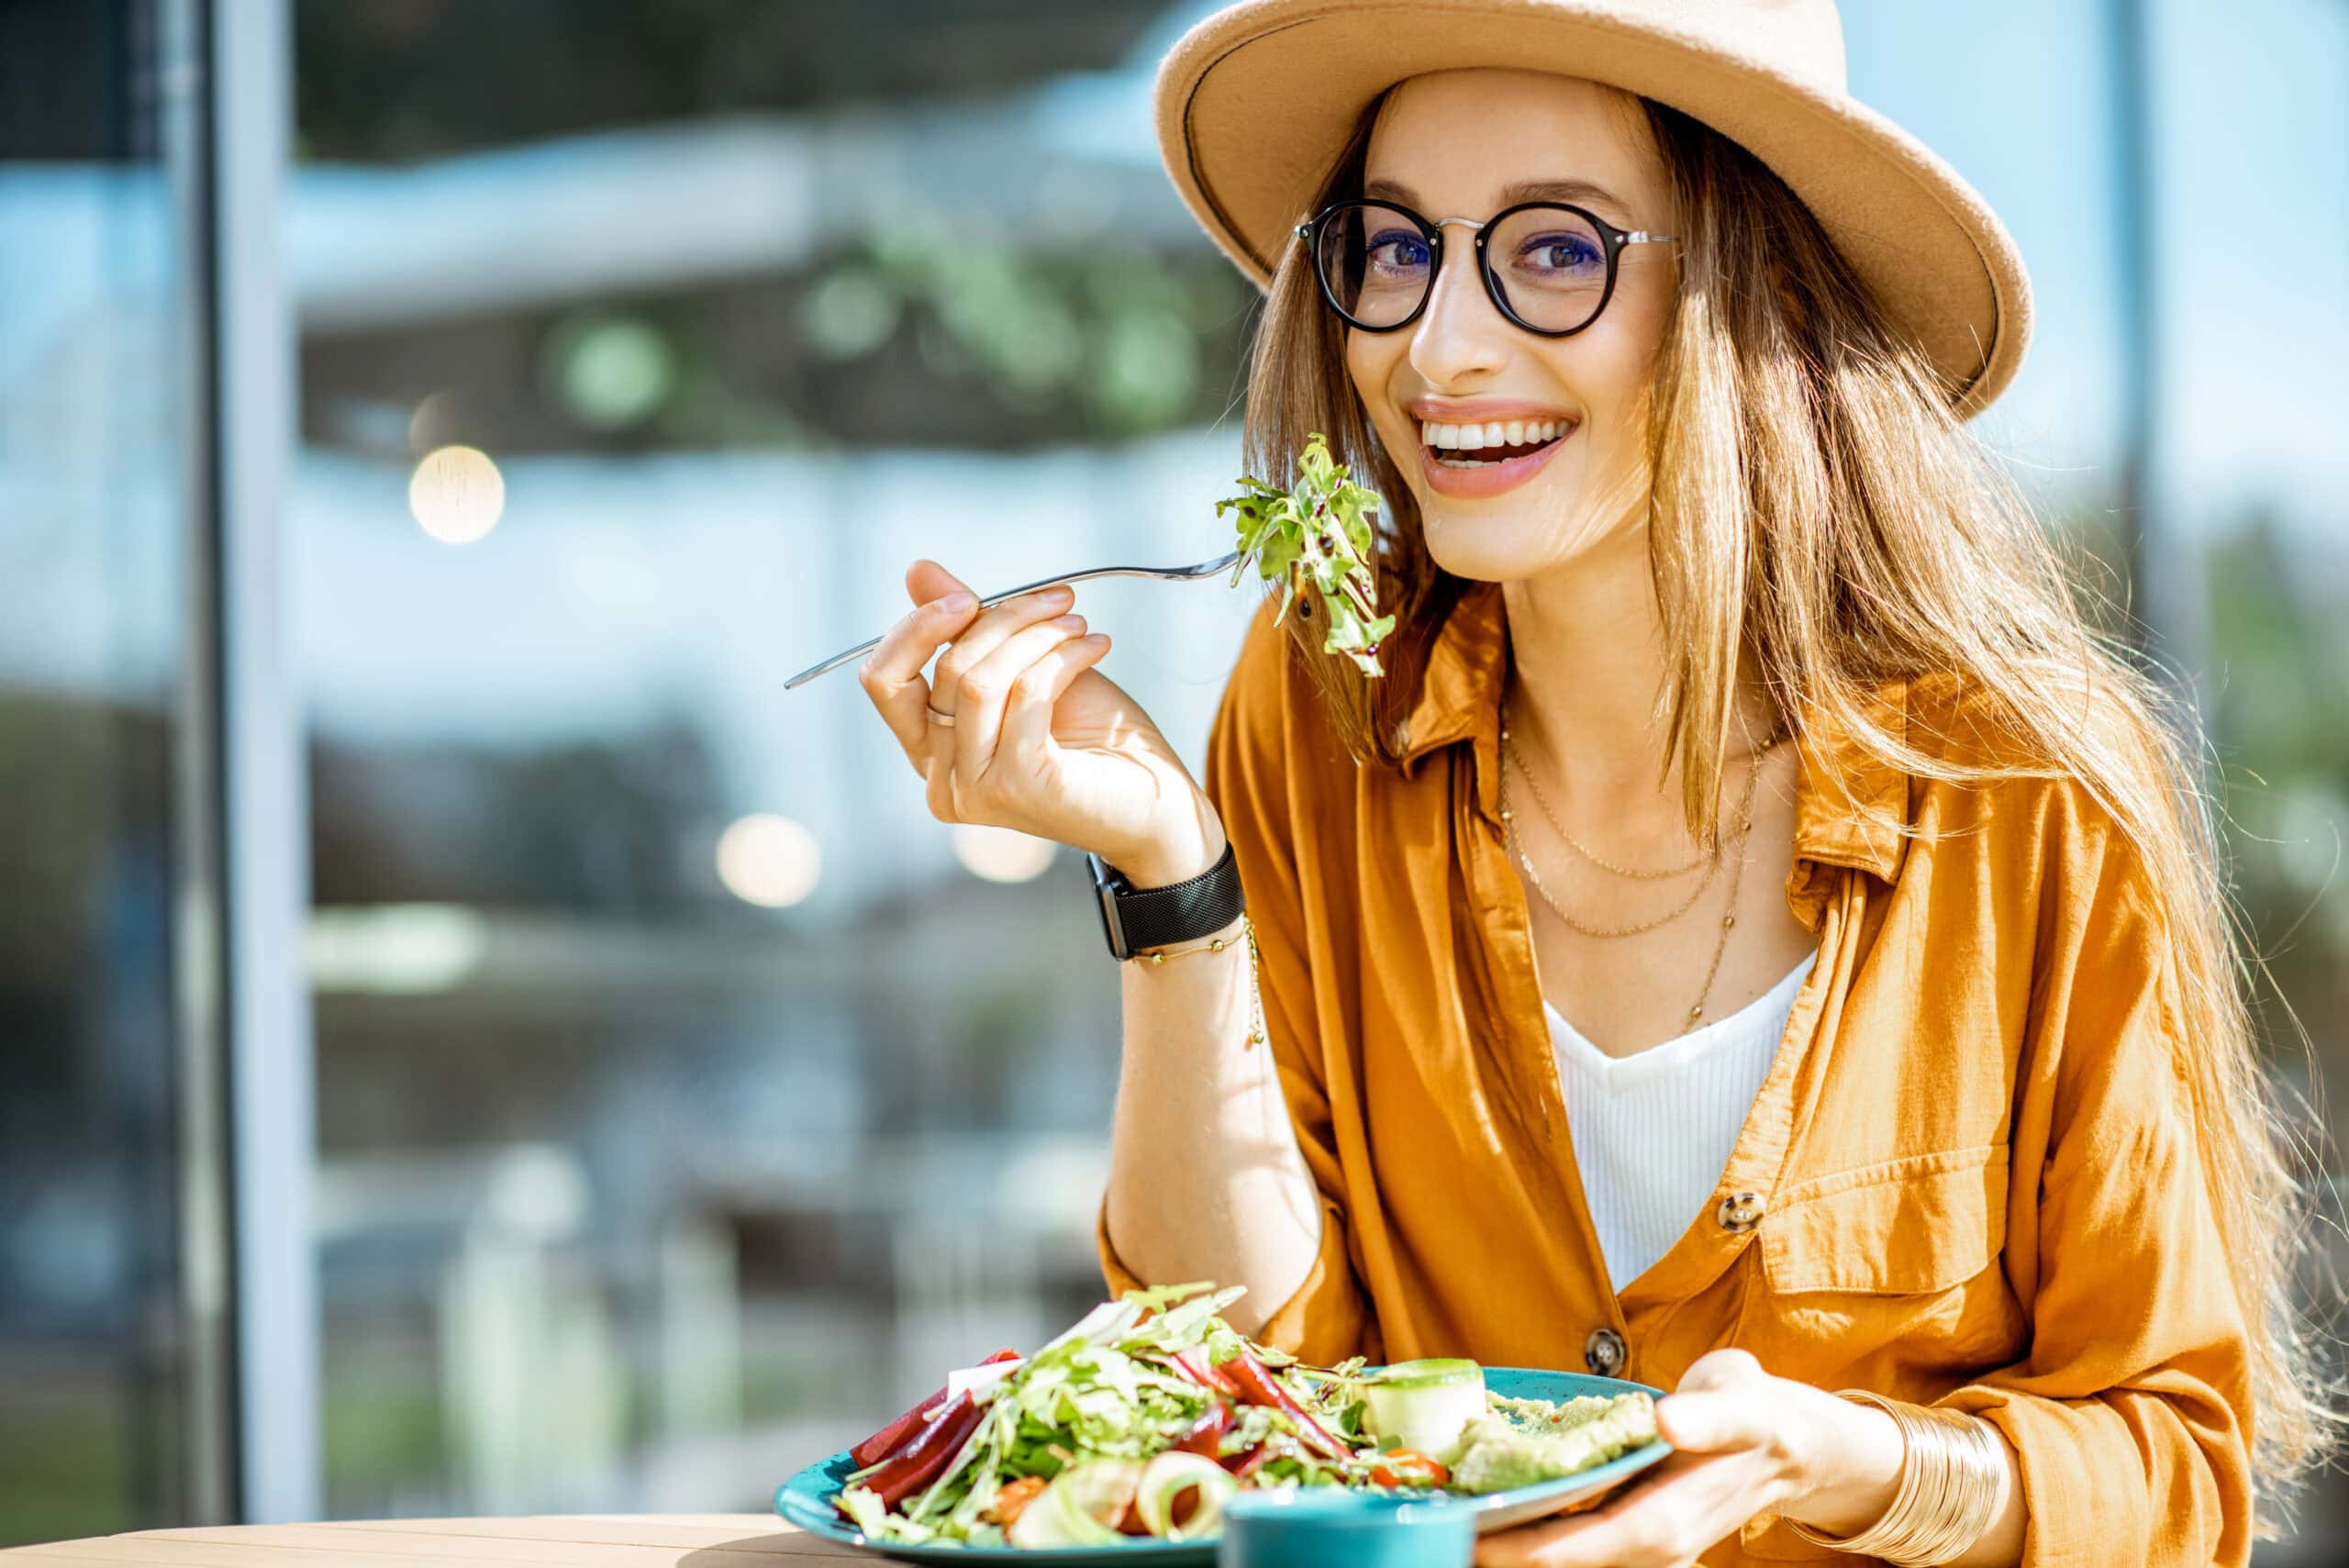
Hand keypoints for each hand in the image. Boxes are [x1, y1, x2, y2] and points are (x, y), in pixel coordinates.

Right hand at [857, 559, 1224, 884]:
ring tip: (1079, 624)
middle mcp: (941, 778)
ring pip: (980, 679)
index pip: (884, 681)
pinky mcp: (1017, 784)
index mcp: (931, 751)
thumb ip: (969, 628)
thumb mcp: (1023, 668)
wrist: (1155, 803)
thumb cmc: (1092, 739)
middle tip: (1058, 600)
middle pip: (944, 668)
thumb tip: (918, 571)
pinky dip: (1062, 657)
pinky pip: (1025, 693)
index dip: (916, 628)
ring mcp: (975, 788)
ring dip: (1037, 633)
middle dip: (1004, 618)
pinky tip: (1095, 647)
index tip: (967, 596)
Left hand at [1473, 1350, 1902, 1567]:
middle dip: (1491, 1546)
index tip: (1460, 1532)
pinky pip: (1566, 1533)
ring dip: (1503, 1538)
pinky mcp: (1625, 1527)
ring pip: (1555, 1551)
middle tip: (1426, 1521)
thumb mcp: (1742, 1406)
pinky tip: (1484, 1502)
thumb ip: (1707, 1416)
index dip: (1513, 1547)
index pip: (1572, 1550)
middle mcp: (1644, 1545)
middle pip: (1550, 1560)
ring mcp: (1633, 1541)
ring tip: (1439, 1513)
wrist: (1789, 1442)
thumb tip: (1667, 1421)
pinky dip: (1526, 1524)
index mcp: (1663, 1524)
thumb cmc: (1760, 1419)